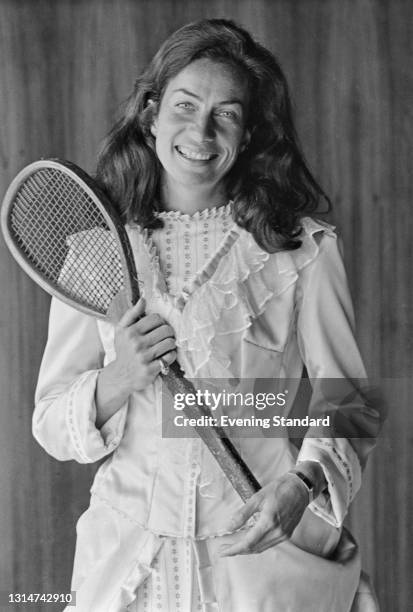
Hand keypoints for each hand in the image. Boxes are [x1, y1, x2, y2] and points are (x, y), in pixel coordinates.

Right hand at [95, 298, 176, 427]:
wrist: (120, 376)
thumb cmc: (124, 350)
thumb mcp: (121, 330)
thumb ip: (132, 314)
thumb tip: (143, 299)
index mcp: (130, 332)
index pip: (156, 318)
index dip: (160, 321)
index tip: (158, 327)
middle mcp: (137, 344)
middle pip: (166, 330)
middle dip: (168, 332)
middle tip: (165, 336)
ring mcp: (144, 358)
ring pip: (170, 343)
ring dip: (171, 344)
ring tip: (165, 345)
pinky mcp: (150, 370)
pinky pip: (170, 357)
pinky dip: (170, 355)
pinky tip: (164, 356)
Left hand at [219, 472, 309, 555]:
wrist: (300, 488)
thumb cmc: (279, 489)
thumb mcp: (257, 498)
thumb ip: (242, 514)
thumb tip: (229, 527)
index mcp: (269, 522)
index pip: (248, 543)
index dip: (233, 549)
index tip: (222, 551)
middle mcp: (277, 532)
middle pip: (254, 548)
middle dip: (237, 550)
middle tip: (224, 549)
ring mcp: (284, 535)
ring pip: (261, 548)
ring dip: (247, 549)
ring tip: (233, 545)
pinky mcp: (287, 534)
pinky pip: (269, 544)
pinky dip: (257, 544)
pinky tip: (249, 540)